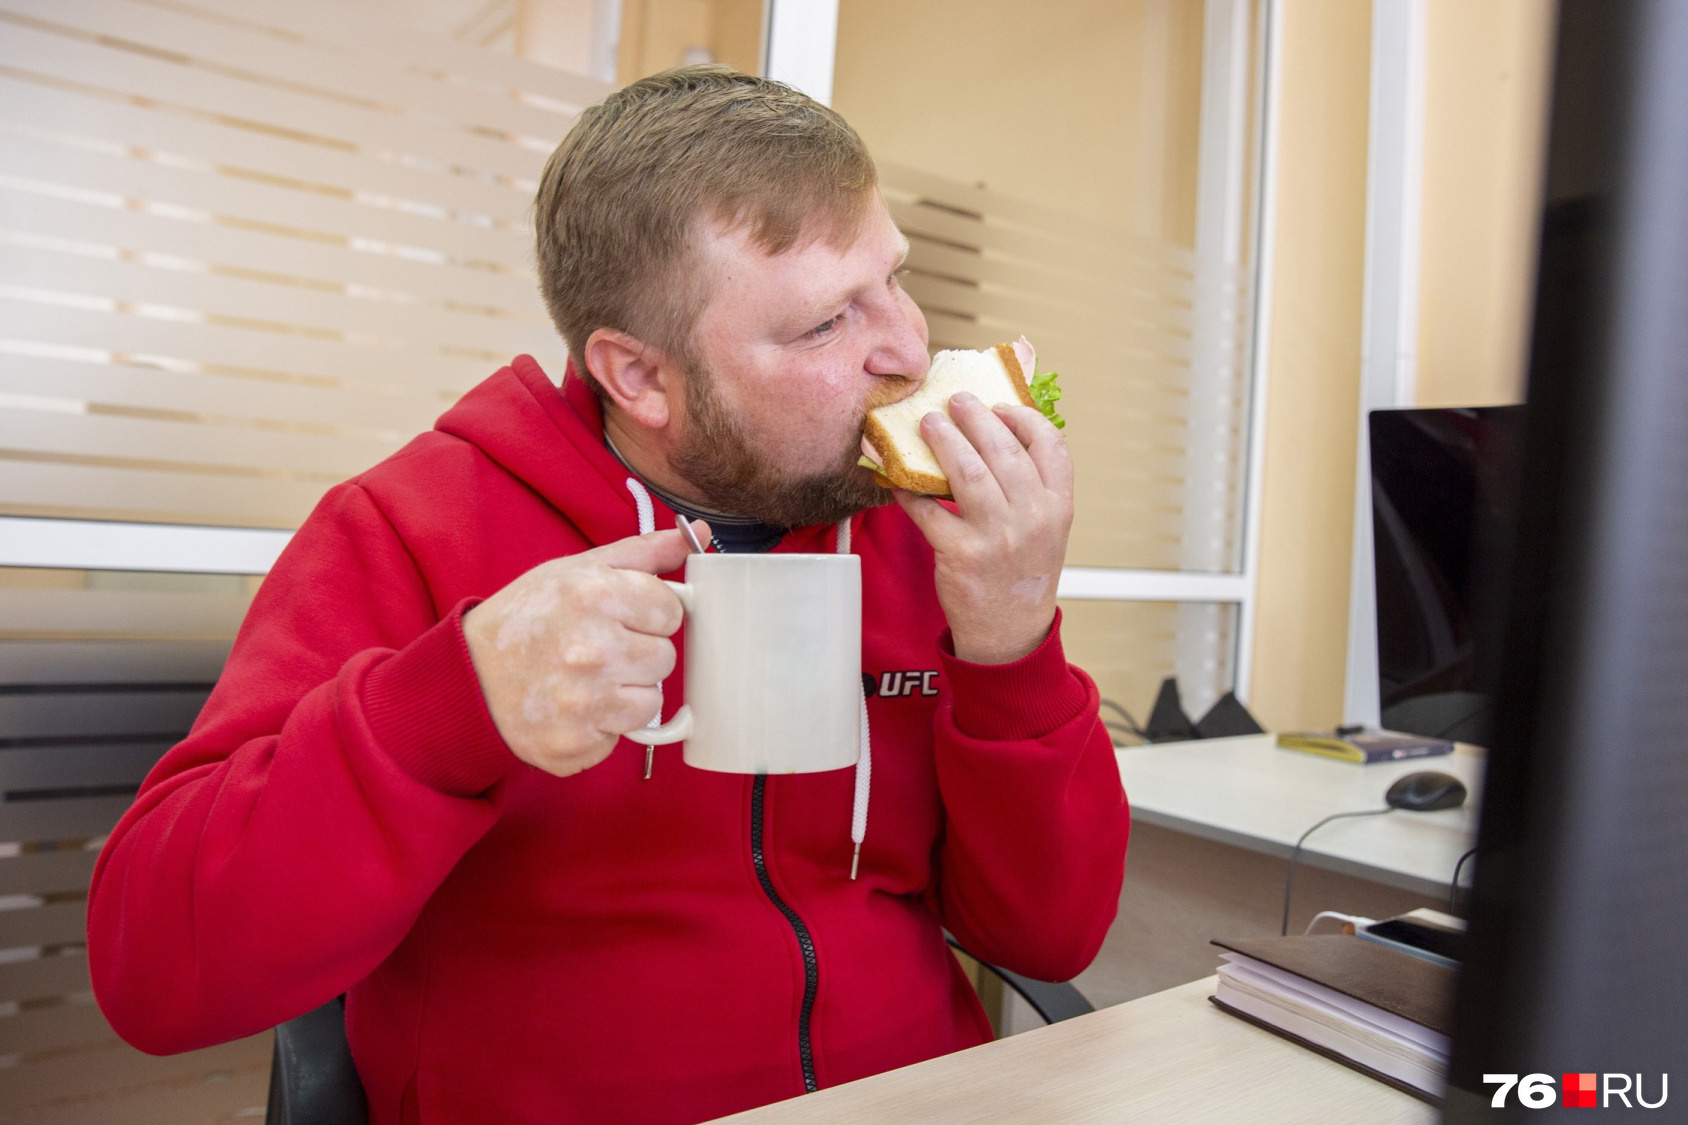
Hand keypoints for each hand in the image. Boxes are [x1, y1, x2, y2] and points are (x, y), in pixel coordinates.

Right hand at [462, 523, 706, 775]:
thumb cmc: (525, 619)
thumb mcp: (575, 571)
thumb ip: (641, 554)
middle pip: (665, 658)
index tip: (620, 618)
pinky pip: (622, 737)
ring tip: (586, 680)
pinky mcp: (575, 744)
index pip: (671, 610)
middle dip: (638, 653)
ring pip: (651, 701)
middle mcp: (592, 650)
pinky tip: (573, 708)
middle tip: (597, 650)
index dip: (648, 614)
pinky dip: (603, 726)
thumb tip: (698, 533)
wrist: (467, 679)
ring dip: (626, 694)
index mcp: (594, 596)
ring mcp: (584, 703)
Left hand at [895, 393, 1071, 663]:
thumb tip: (998, 432)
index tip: (1000, 406)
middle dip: (974, 417)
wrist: (1009, 631)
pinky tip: (900, 477)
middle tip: (954, 401)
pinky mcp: (961, 553)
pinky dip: (910, 489)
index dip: (1023, 417)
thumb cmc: (1023, 572)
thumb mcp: (1046, 527)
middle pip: (1002, 449)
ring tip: (928, 424)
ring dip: (943, 440)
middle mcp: (1033, 517)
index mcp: (1059, 506)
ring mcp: (997, 536)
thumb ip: (1032, 484)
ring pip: (966, 471)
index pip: (1050, 444)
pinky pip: (928, 509)